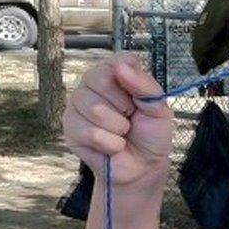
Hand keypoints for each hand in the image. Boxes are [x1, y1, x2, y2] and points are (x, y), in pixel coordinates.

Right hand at [63, 53, 173, 186]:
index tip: (139, 98)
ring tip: (122, 133)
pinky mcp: (70, 129)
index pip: (118, 61)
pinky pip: (89, 132)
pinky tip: (112, 145)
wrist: (143, 167)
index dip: (130, 80)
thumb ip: (144, 85)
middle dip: (123, 107)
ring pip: (94, 108)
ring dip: (118, 128)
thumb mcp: (159, 109)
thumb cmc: (151, 135)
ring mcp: (77, 105)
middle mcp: (92, 84)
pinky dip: (109, 143)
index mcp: (116, 74)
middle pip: (97, 79)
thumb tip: (120, 66)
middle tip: (130, 118)